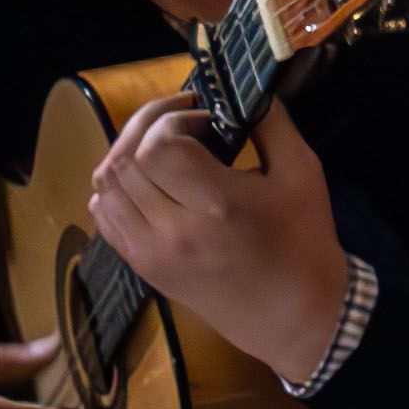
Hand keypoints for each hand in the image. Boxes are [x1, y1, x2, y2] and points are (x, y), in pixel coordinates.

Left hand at [85, 96, 356, 385]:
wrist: (295, 315)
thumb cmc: (305, 241)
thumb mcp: (303, 174)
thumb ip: (273, 125)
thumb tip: (245, 93)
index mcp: (217, 206)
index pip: (159, 147)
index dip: (175, 120)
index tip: (208, 122)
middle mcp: (172, 231)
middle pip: (125, 162)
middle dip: (149, 129)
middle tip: (184, 125)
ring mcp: (150, 253)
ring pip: (105, 187)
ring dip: (128, 158)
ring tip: (165, 151)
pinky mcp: (142, 267)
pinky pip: (104, 216)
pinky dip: (116, 190)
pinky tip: (150, 184)